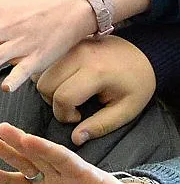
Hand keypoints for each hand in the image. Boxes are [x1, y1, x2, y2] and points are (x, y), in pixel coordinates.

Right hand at [0, 122, 156, 183]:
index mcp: (85, 173)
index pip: (63, 158)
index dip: (46, 149)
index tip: (28, 139)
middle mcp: (63, 174)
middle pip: (40, 155)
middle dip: (21, 142)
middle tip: (2, 128)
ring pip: (26, 166)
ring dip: (9, 154)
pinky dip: (5, 179)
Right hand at [35, 35, 154, 145]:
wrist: (144, 52)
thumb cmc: (136, 83)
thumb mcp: (127, 110)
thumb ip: (101, 126)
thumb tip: (76, 139)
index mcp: (96, 71)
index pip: (62, 97)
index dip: (65, 114)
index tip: (79, 116)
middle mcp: (79, 55)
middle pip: (45, 85)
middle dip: (53, 102)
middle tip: (72, 106)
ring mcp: (70, 47)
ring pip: (40, 75)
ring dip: (49, 90)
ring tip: (68, 93)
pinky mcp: (66, 44)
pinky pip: (44, 65)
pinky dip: (47, 77)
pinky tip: (64, 82)